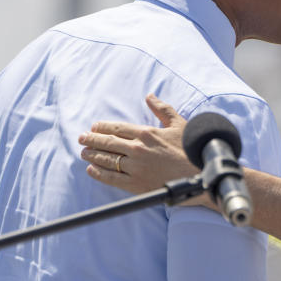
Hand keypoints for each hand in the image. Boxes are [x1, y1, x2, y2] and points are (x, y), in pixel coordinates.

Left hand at [79, 94, 202, 197]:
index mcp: (146, 133)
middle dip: (91, 140)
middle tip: (82, 139)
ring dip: (92, 155)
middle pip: (107, 143)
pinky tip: (92, 170)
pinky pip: (111, 178)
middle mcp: (137, 149)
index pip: (116, 128)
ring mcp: (135, 168)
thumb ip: (162, 109)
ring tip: (84, 153)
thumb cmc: (190, 149)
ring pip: (106, 159)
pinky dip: (99, 173)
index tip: (94, 127)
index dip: (102, 127)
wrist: (199, 175)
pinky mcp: (136, 184)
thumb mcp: (178, 124)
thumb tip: (149, 96)